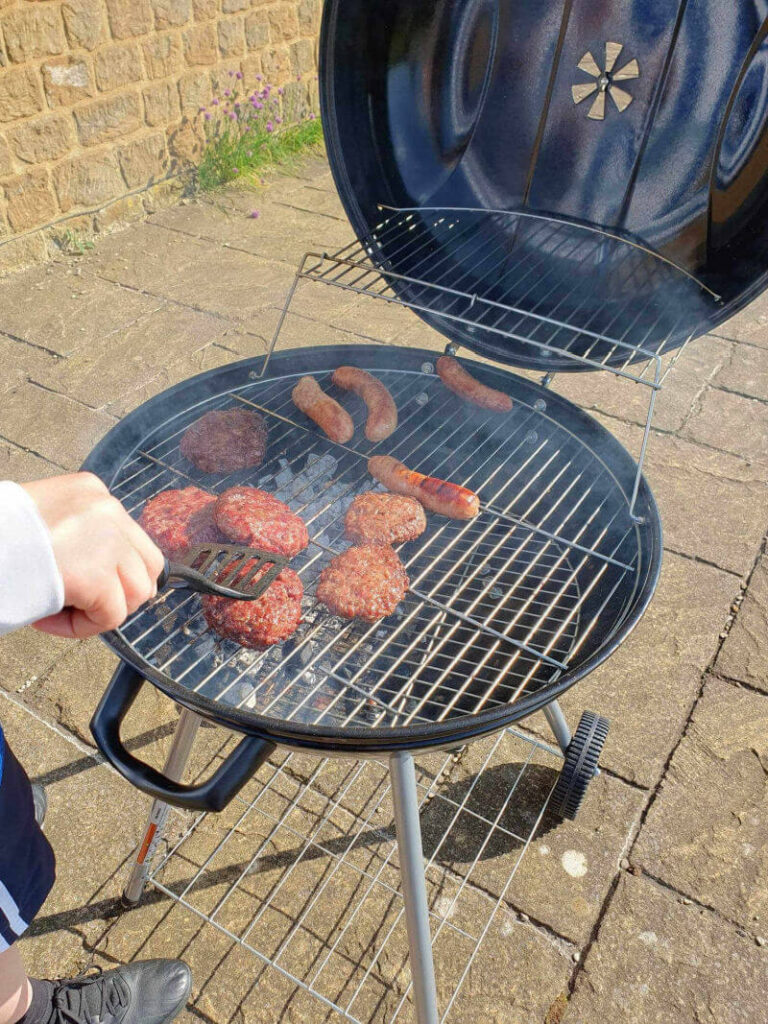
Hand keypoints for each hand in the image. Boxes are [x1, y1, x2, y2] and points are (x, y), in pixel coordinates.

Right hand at [22, 473, 163, 638]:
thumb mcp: (43, 520)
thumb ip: (79, 534)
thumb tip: (104, 569)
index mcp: (91, 491)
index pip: (132, 538)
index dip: (111, 571)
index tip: (76, 583)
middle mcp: (106, 509)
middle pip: (148, 565)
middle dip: (120, 592)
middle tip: (82, 603)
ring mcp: (106, 540)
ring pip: (135, 593)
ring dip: (100, 611)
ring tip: (59, 608)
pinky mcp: (96, 574)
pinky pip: (111, 616)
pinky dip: (82, 627)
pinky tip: (48, 618)